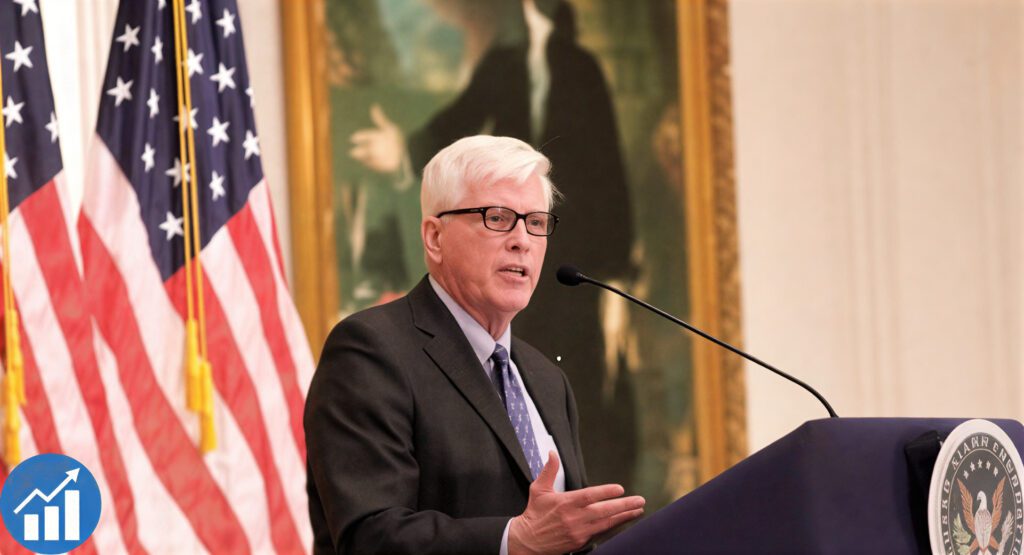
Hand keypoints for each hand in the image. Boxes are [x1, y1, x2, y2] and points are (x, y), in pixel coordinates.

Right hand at [349, 104, 404, 173]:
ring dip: (363, 157)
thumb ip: (380, 119)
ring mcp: (374, 156)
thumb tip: (374, 106)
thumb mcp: (389, 128)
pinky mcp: (378, 165)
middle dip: (358, 150)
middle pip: (363, 148)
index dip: (359, 137)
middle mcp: (372, 146)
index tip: (353, 138)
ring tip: (358, 156)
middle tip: (353, 152)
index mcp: (374, 136)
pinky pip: (374, 164)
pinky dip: (372, 163)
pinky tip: (371, 161)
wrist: (406, 151)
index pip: (364, 135)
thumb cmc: (397, 139)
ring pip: (366, 156)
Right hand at [508, 452, 644, 554]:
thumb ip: (548, 470)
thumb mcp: (538, 490)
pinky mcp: (580, 542)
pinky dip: (614, 526)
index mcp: (565, 503)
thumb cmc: (534, 514)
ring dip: (624, 516)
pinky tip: (624, 520)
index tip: (620, 489)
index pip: (589, 496)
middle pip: (603, 511)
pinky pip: (601, 532)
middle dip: (624, 505)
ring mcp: (578, 531)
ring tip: (638, 510)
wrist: (528, 542)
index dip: (606, 492)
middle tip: (640, 500)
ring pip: (606, 523)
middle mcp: (574, 518)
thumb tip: (552, 453)